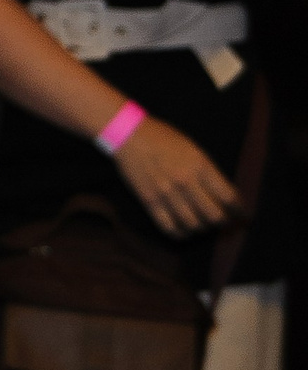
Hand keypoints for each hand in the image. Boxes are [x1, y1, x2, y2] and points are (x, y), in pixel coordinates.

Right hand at [111, 114, 244, 238]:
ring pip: (194, 224)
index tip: (240, 213)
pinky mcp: (150, 201)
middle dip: (223, 222)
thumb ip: (208, 171)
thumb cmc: (163, 138)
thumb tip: (222, 195)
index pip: (229, 197)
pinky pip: (169, 227)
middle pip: (214, 215)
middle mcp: (186, 181)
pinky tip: (185, 230)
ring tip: (203, 225)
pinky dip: (181, 234)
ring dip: (202, 228)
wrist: (130, 135)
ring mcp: (167, 193)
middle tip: (224, 222)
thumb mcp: (193, 148)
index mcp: (200, 166)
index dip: (238, 209)